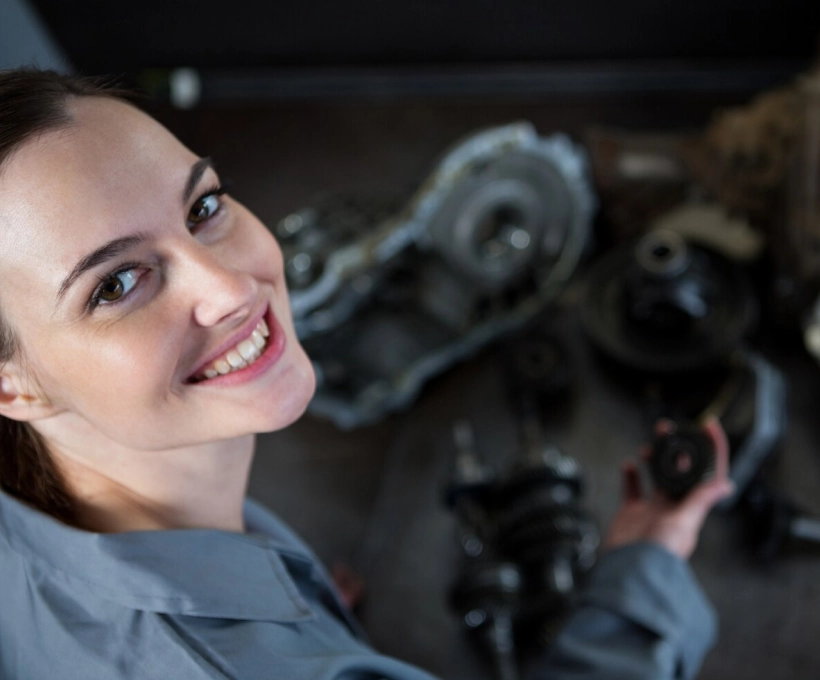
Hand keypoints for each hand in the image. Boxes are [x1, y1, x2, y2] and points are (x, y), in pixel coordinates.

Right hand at [603, 417, 734, 559]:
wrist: (629, 570)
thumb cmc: (658, 553)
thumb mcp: (684, 522)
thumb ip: (700, 501)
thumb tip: (725, 485)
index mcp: (691, 509)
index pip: (707, 474)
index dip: (711, 450)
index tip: (708, 427)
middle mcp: (674, 507)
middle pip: (680, 471)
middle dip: (677, 448)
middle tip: (669, 430)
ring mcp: (652, 509)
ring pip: (656, 476)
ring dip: (654, 458)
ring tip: (650, 444)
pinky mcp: (632, 513)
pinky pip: (632, 489)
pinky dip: (630, 475)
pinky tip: (629, 465)